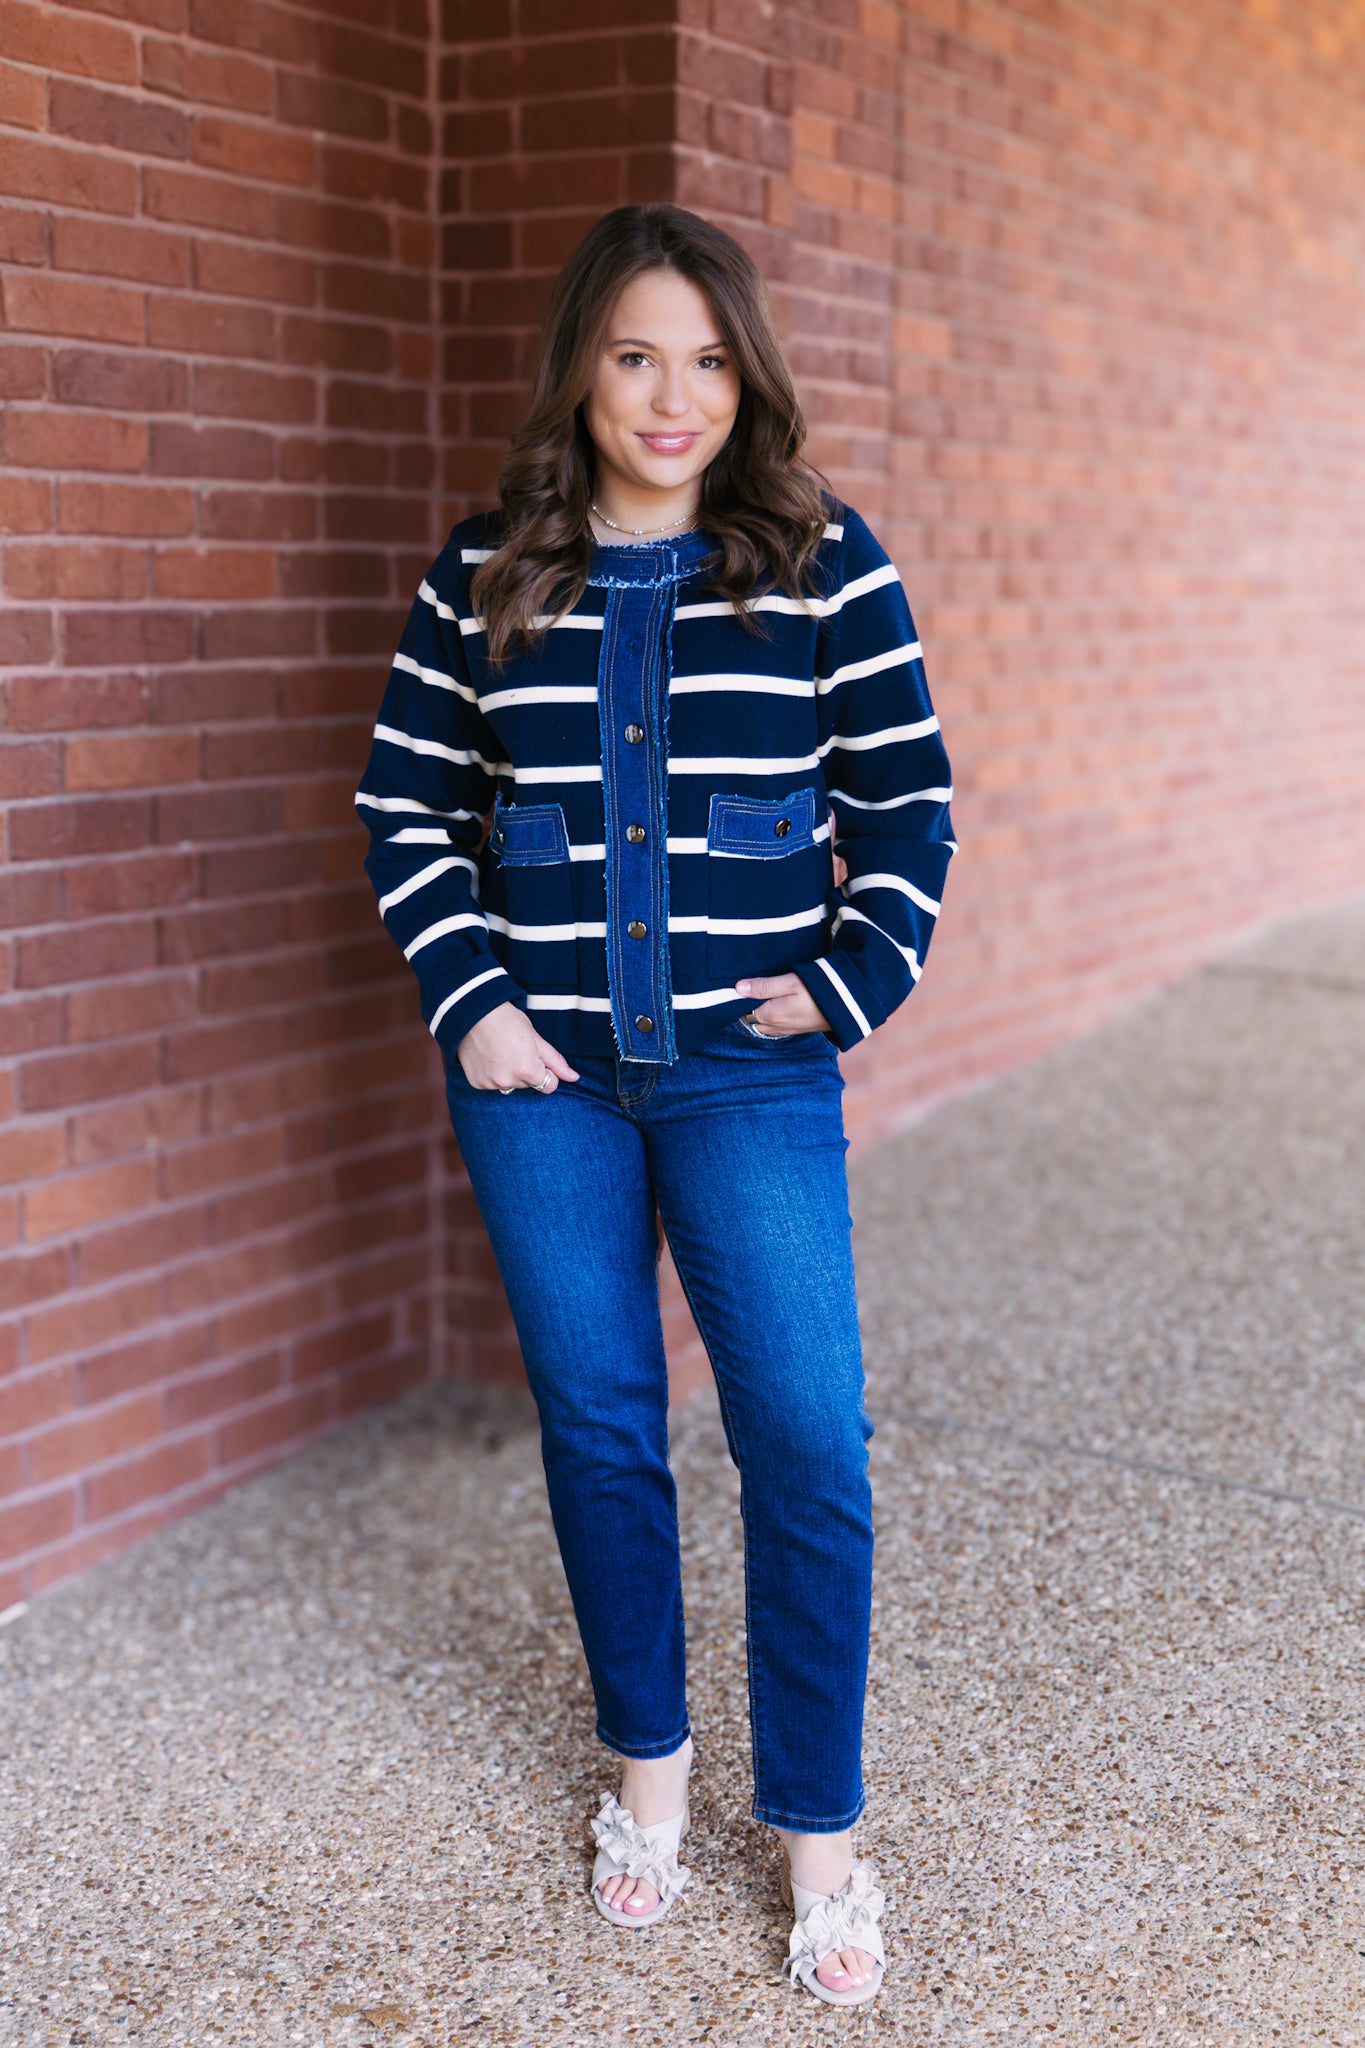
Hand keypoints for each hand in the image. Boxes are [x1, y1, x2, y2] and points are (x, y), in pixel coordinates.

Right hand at [457, 1002, 580, 1091]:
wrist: (473, 1012)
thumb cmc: (507, 1020)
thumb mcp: (536, 1038)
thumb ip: (556, 1062)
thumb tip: (574, 1078)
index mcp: (527, 1071)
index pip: (549, 1086)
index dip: (546, 1070)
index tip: (535, 1056)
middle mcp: (508, 1082)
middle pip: (529, 1085)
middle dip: (527, 1070)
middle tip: (515, 1048)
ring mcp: (490, 1084)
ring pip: (511, 1085)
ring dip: (510, 1074)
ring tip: (500, 1051)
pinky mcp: (477, 1083)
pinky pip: (493, 1084)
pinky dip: (493, 1074)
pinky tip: (488, 1057)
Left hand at [734, 973, 830, 1036]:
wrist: (847, 1006)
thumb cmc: (818, 990)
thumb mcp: (789, 982)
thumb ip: (764, 986)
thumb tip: (738, 988)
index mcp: (770, 1015)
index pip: (743, 1010)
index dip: (741, 998)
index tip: (743, 986)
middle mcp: (776, 1027)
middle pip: (751, 1020)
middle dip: (748, 1008)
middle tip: (752, 990)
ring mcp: (787, 1030)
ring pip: (763, 1025)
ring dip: (760, 1014)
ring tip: (764, 996)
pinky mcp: (797, 1030)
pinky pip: (775, 1027)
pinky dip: (771, 1018)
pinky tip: (778, 1005)